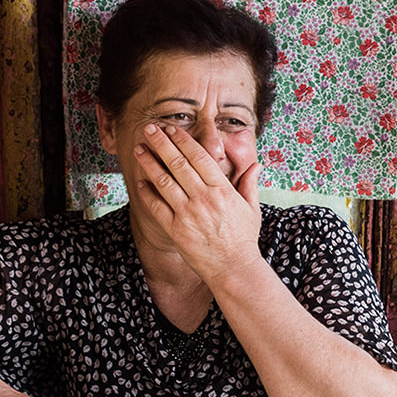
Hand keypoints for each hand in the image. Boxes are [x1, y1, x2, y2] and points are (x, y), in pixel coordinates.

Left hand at [133, 125, 262, 284]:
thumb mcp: (252, 209)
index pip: (199, 156)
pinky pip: (157, 207)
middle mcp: (203, 198)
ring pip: (164, 181)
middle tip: (149, 129)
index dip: (183, 140)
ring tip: (139, 150)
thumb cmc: (244, 239)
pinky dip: (147, 193)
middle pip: (177, 163)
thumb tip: (257, 164)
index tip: (171, 129)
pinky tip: (140, 182)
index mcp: (222, 189)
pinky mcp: (176, 230)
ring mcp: (188, 214)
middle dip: (161, 143)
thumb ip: (249, 184)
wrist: (233, 268)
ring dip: (149, 163)